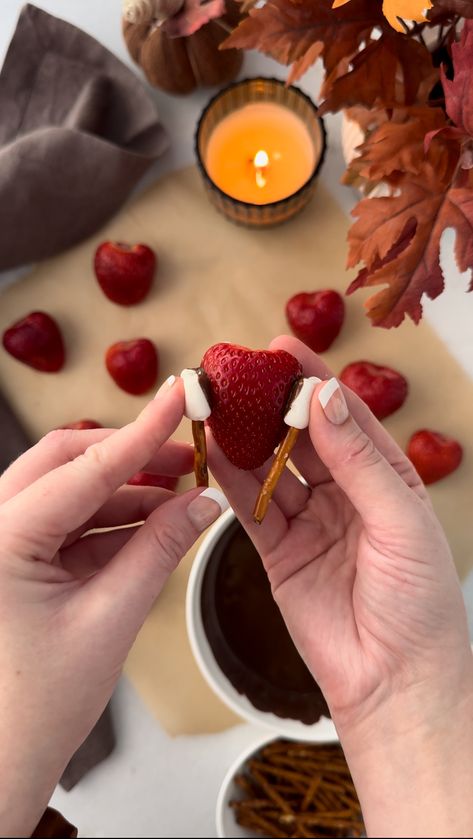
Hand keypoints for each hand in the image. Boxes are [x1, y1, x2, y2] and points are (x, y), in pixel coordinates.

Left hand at [0, 376, 225, 836]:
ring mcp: (2, 542)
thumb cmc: (38, 704)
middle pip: (65, 461)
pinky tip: (154, 523)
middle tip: (184, 454)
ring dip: (124, 491)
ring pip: (68, 491)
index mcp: (1, 539)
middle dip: (128, 455)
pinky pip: (67, 521)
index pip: (85, 468)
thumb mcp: (111, 618)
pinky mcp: (17, 559)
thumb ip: (160, 550)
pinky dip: (110, 520)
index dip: (143, 431)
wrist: (0, 761)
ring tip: (181, 495)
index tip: (182, 396)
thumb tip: (206, 502)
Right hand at [209, 336, 472, 837]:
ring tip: (215, 405)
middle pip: (300, 437)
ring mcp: (309, 521)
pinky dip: (230, 480)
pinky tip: (213, 452)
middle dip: (269, 404)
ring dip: (243, 437)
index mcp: (386, 477)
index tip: (282, 348)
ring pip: (270, 468)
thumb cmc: (419, 603)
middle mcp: (346, 494)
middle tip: (236, 373)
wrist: (394, 681)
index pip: (344, 416)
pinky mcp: (279, 552)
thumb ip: (358, 460)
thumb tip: (324, 400)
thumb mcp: (399, 520)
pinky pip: (250, 508)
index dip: (313, 381)